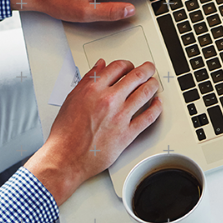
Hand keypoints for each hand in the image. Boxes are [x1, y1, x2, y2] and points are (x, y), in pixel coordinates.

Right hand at [25, 58, 162, 203]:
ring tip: (154, 84)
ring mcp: (120, 116)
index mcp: (94, 89)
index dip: (128, 64)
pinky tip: (157, 104)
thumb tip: (100, 66)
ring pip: (145, 93)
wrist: (66, 157)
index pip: (118, 67)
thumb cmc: (66, 132)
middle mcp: (109, 100)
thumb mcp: (72, 98)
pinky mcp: (127, 133)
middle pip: (136, 76)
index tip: (130, 67)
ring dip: (153, 85)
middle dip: (146, 70)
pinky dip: (156, 108)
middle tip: (149, 69)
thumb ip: (88, 80)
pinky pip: (148, 117)